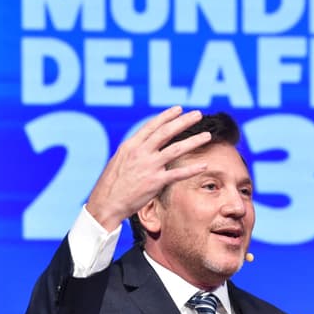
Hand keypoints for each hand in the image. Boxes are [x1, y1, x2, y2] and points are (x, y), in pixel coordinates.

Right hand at [85, 106, 210, 230]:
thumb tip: (143, 146)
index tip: (179, 109)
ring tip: (207, 135)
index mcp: (130, 145)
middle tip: (197, 114)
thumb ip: (133, 152)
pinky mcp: (155, 182)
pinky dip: (192, 169)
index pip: (152, 126)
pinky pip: (178, 173)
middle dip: (184, 121)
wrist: (106, 204)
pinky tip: (204, 165)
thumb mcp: (119, 161)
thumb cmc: (110, 185)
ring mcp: (149, 166)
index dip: (167, 116)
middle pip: (166, 132)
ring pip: (176, 149)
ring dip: (194, 141)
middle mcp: (141, 152)